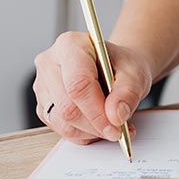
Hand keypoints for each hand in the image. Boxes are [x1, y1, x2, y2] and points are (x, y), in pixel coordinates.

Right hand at [33, 32, 151, 144]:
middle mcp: (50, 63)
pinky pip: (60, 129)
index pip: (78, 84)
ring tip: (112, 125)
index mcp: (71, 45)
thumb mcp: (135, 74)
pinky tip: (98, 125)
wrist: (115, 68)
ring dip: (90, 132)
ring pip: (62, 122)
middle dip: (96, 125)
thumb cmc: (122, 66)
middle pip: (68, 107)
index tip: (117, 127)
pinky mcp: (43, 105)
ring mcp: (42, 85)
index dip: (97, 112)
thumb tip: (116, 116)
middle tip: (119, 130)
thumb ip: (128, 93)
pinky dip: (83, 134)